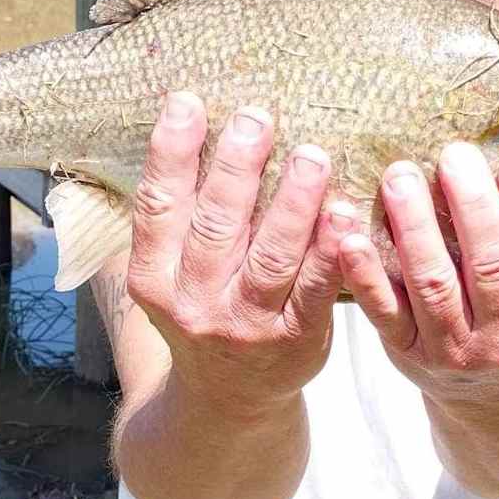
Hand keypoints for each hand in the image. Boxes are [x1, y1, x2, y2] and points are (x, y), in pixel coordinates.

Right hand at [125, 92, 358, 405]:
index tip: (188, 101)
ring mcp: (245, 325)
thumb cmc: (204, 306)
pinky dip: (330, 251)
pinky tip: (345, 213)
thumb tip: (191, 114)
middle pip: (215, 226)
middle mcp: (194, 302)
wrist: (228, 397)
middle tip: (258, 117)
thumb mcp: (170, 270)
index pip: (158, 205)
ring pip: (271, 257)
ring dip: (293, 204)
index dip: (171, 152)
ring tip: (312, 156)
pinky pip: (316, 290)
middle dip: (237, 168)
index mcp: (154, 276)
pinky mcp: (295, 341)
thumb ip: (180, 211)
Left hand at [336, 143, 498, 409]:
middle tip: (453, 155)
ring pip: (435, 284)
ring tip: (401, 177)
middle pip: (493, 265)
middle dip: (472, 204)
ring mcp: (457, 351)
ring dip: (415, 226)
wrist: (492, 398)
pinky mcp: (408, 352)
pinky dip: (365, 275)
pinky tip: (351, 238)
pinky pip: (384, 311)